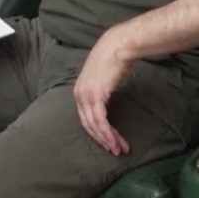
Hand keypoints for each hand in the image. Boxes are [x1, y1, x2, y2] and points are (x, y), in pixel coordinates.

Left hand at [73, 35, 133, 154]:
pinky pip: (101, 121)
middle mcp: (78, 95)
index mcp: (78, 91)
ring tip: (119, 149)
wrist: (117, 46)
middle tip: (115, 151)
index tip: (109, 142)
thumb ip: (100, 92)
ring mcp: (86, 95)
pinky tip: (116, 140)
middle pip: (88, 124)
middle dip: (102, 139)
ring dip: (107, 139)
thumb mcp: (102, 79)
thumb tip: (106, 103)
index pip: (85, 117)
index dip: (97, 132)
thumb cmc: (113, 60)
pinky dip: (108, 133)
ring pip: (94, 125)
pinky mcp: (96, 96)